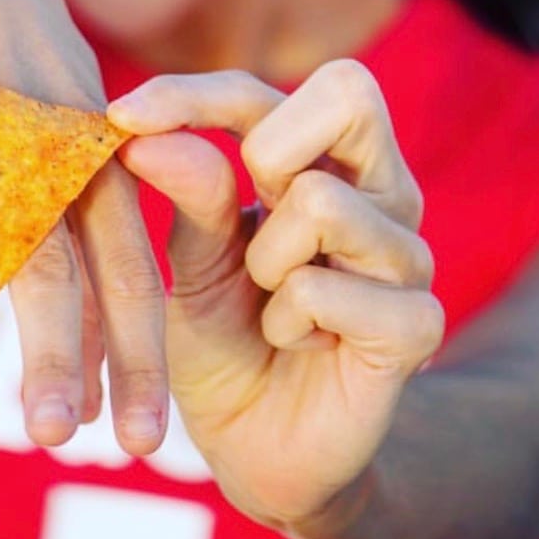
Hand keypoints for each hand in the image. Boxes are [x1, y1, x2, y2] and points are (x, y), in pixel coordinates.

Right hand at [0, 0, 166, 472]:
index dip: (139, 354)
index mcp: (90, 147)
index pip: (126, 265)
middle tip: (67, 444)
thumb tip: (111, 357)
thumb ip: (99, 232)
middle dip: (58, 359)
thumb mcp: (88, 126)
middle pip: (45, 267)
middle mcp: (21, 142)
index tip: (147, 439)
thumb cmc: (37, 75)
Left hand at [108, 61, 442, 531]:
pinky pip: (327, 288)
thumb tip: (144, 132)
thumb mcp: (195, 262)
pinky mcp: (416, 322)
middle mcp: (379, 190)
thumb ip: (189, 196)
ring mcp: (405, 252)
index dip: (192, 96)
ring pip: (321, 202)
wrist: (259, 447)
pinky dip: (288, 322)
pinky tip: (298, 343)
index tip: (122, 119)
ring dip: (265, 265)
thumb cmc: (227, 337)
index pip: (266, 91)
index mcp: (324, 161)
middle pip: (350, 92)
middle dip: (267, 154)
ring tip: (270, 304)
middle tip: (244, 229)